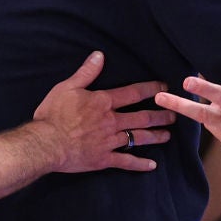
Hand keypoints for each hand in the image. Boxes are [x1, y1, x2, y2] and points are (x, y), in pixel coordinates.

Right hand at [33, 51, 174, 172]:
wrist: (47, 143)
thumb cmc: (54, 114)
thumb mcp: (67, 87)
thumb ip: (86, 72)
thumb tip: (99, 55)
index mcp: (103, 102)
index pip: (133, 93)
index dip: (150, 89)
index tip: (163, 87)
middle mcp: (112, 121)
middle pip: (142, 117)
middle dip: (160, 115)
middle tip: (173, 115)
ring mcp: (110, 142)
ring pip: (138, 138)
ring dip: (155, 136)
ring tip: (167, 135)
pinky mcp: (104, 159)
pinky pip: (126, 162)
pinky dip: (140, 164)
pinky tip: (152, 165)